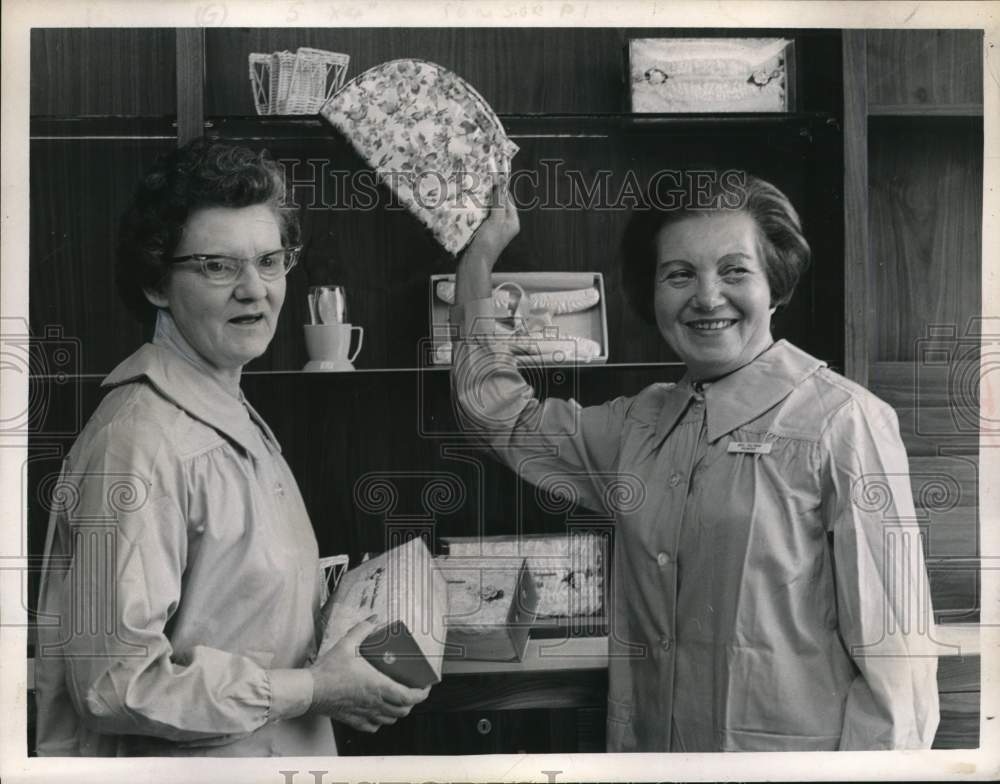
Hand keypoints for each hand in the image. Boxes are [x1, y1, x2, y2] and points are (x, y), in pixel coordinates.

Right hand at [308, 618, 430, 732]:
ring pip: (390, 719)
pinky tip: (377, 712)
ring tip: (397, 700)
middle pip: (403, 710)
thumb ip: (362, 629)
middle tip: (412, 690)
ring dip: (397, 711)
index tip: (426, 687)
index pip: (409, 697)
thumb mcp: (347, 644)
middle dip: (411, 702)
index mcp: (378, 686)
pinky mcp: (354, 720)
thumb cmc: (329, 670)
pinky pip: (373, 726)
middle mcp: (374, 703)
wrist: (310, 691)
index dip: (422, 694)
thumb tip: (373, 618)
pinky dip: (380, 720)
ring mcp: (365, 714)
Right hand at [455, 183, 519, 303]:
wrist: (472, 263)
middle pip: (497, 203)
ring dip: (479, 201)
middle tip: (480, 180)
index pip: (508, 200)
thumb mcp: (496, 221)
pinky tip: (467, 202)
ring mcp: (490, 227)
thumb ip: (499, 202)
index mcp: (512, 222)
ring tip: (472, 188)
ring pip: (486, 208)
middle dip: (489, 193)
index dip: (501, 188)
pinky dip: (473, 209)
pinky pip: (478, 215)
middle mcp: (503, 224)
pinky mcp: (479, 230)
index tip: (493, 175)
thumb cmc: (488, 244)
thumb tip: (501, 184)